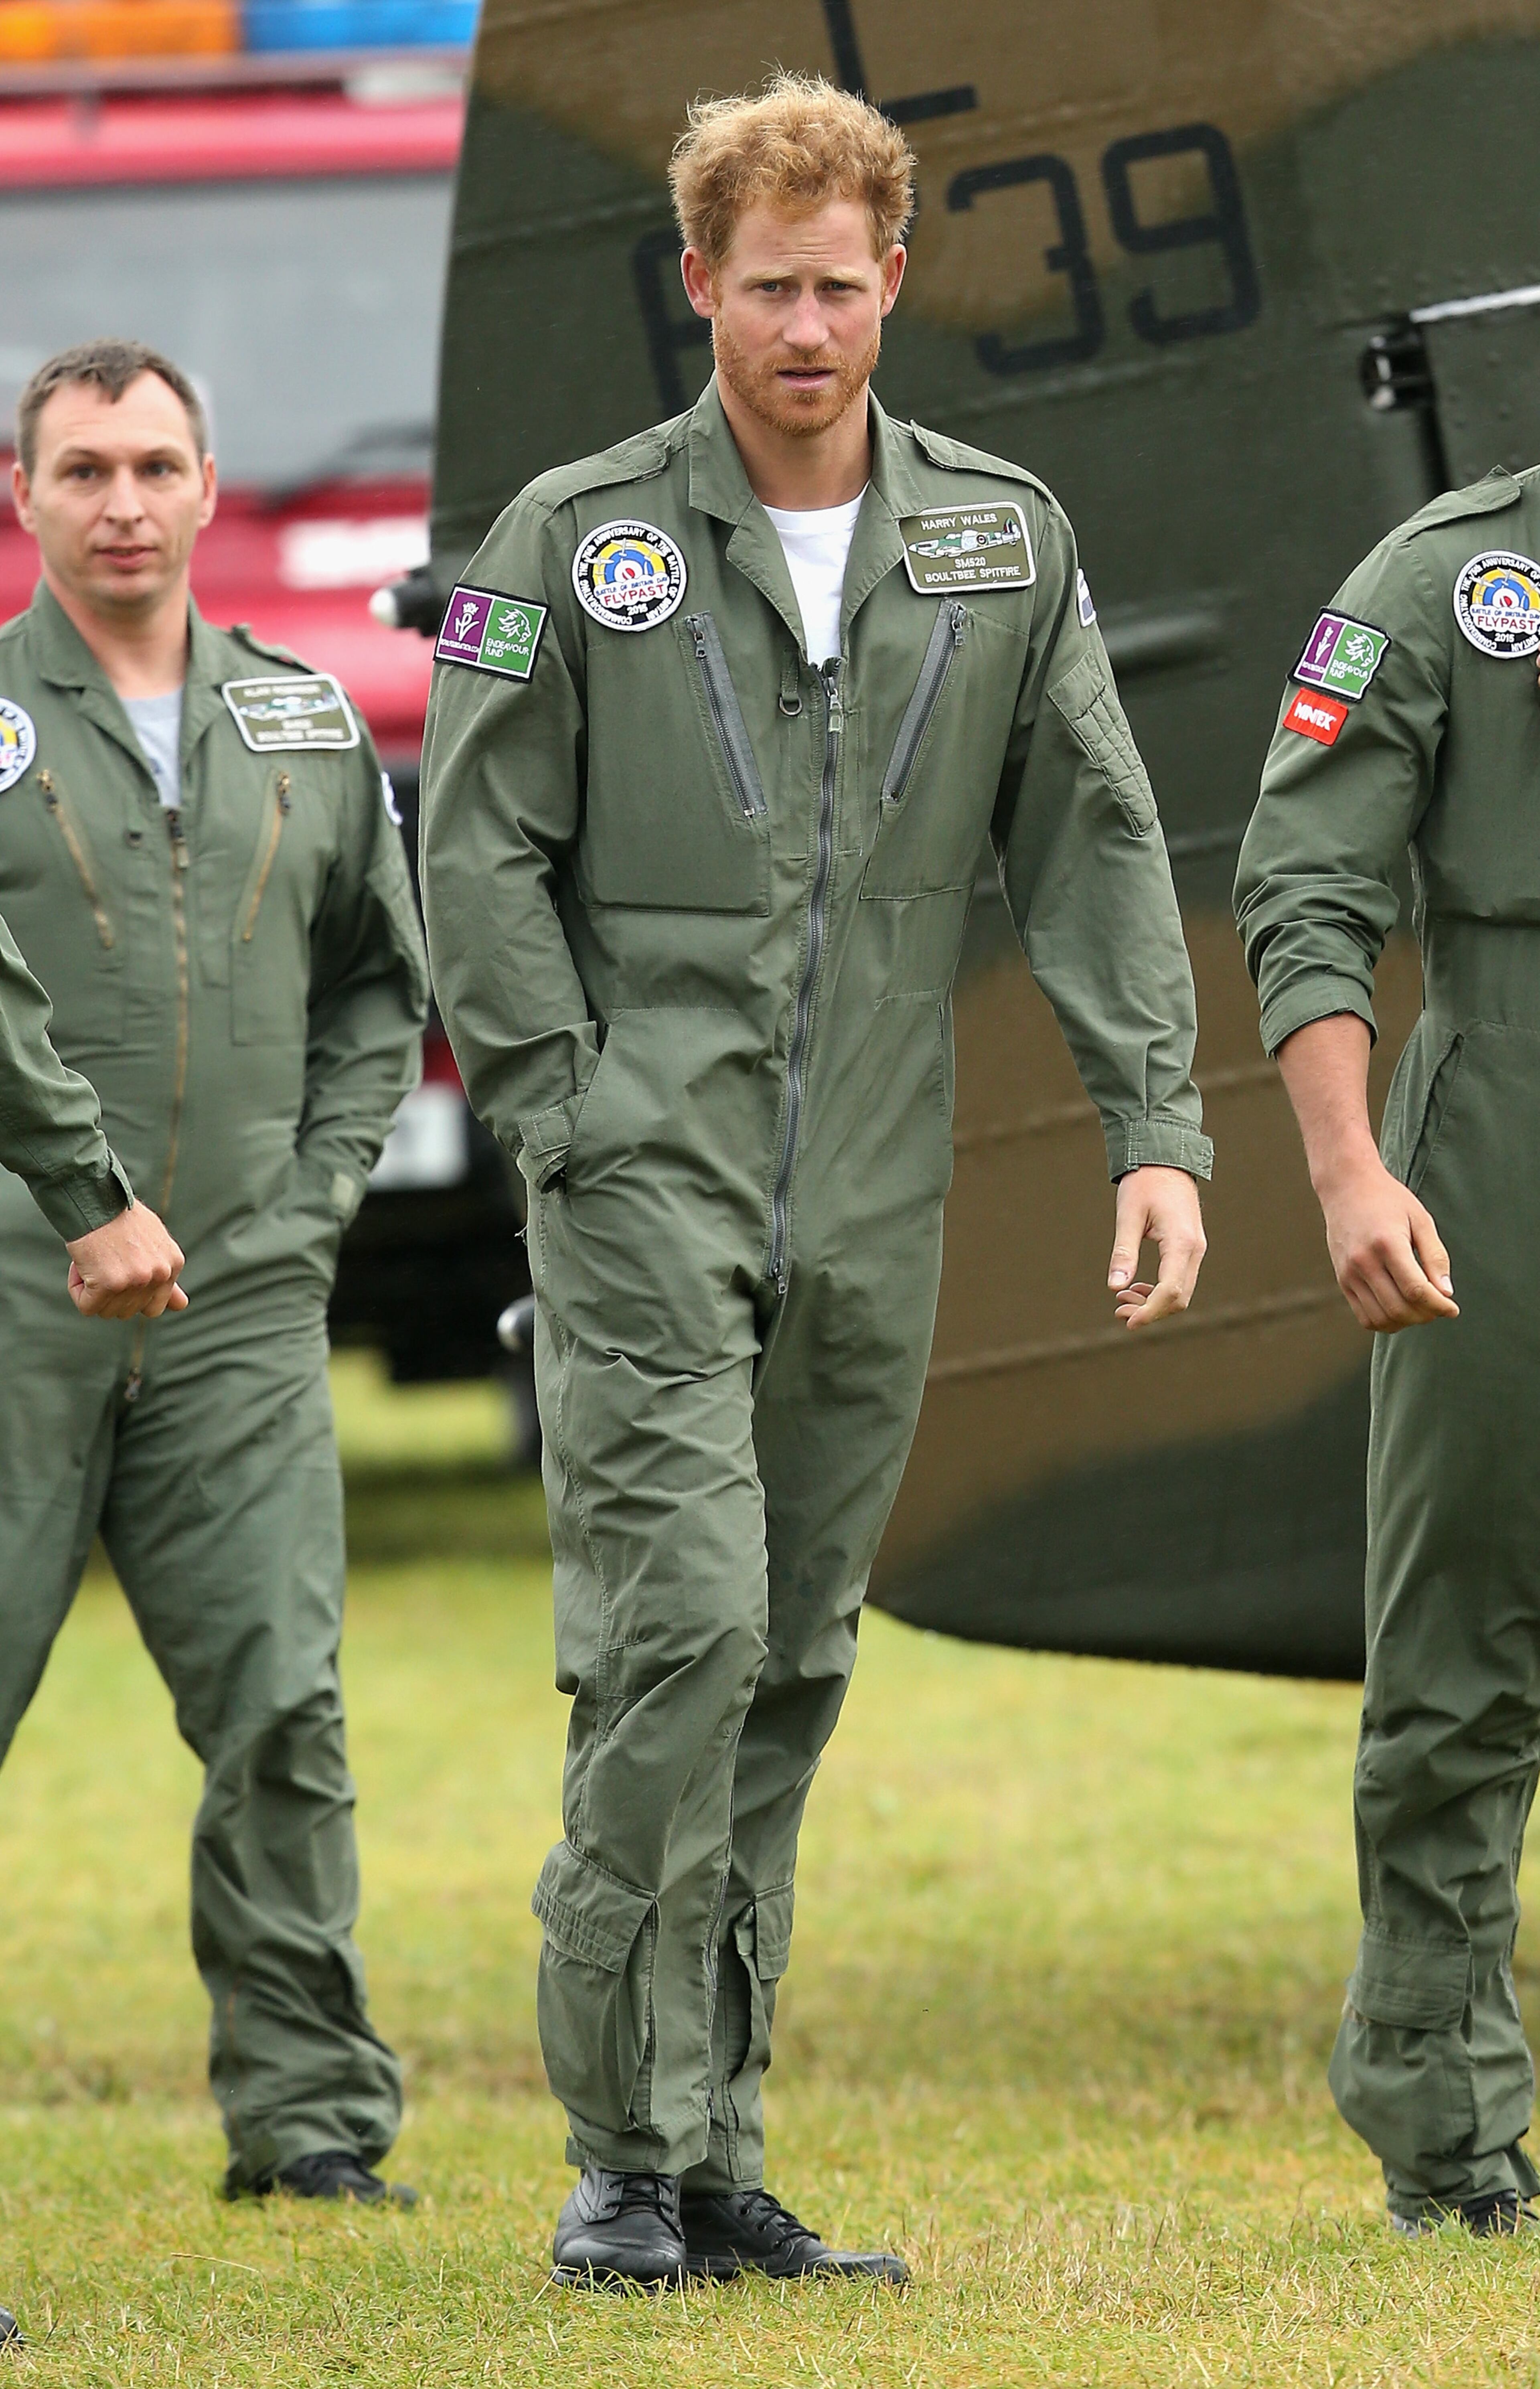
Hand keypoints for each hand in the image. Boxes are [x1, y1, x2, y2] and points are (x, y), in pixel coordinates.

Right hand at [65, 1203, 187, 1318]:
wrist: (94, 1198)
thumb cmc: (119, 1217)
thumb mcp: (154, 1242)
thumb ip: (166, 1276)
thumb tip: (182, 1306)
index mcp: (174, 1264)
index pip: (155, 1307)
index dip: (132, 1296)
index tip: (120, 1274)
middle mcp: (159, 1274)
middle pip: (129, 1311)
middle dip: (110, 1293)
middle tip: (103, 1261)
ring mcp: (137, 1280)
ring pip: (107, 1311)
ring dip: (93, 1290)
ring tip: (94, 1259)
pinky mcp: (110, 1284)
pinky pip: (87, 1306)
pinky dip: (77, 1290)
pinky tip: (80, 1265)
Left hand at [1107, 1165, 1205, 1329]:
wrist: (1166, 1160)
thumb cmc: (1144, 1184)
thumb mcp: (1128, 1215)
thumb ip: (1123, 1252)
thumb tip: (1114, 1286)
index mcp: (1181, 1242)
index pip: (1170, 1290)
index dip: (1150, 1311)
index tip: (1127, 1321)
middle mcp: (1195, 1249)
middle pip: (1179, 1298)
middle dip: (1150, 1311)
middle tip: (1118, 1310)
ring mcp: (1196, 1249)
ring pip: (1181, 1291)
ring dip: (1154, 1302)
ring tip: (1122, 1299)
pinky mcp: (1191, 1248)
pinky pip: (1180, 1279)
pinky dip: (1160, 1290)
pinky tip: (1137, 1287)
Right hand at [1316, 1154, 1457, 1331]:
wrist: (1346, 1188)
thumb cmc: (1389, 1200)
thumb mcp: (1420, 1220)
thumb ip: (1435, 1256)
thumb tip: (1446, 1293)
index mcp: (1387, 1244)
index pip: (1416, 1290)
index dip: (1439, 1306)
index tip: (1453, 1309)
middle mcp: (1363, 1262)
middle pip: (1399, 1308)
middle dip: (1426, 1315)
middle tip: (1439, 1307)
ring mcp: (1349, 1274)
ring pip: (1381, 1318)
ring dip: (1406, 1322)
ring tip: (1420, 1310)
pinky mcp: (1342, 1280)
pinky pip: (1364, 1317)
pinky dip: (1386, 1321)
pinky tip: (1400, 1309)